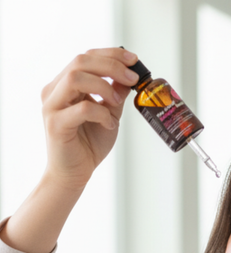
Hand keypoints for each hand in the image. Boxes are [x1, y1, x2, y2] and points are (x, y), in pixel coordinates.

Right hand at [41, 47, 138, 190]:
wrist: (74, 174)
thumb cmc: (89, 145)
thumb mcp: (109, 115)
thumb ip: (115, 95)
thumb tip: (129, 76)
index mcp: (64, 84)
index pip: (85, 57)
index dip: (111, 55)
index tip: (134, 60)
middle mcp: (54, 91)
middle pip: (80, 61)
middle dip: (111, 66)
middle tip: (132, 79)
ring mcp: (52, 106)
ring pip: (76, 78)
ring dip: (103, 86)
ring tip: (117, 102)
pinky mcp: (55, 124)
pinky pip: (82, 109)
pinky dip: (101, 114)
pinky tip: (109, 124)